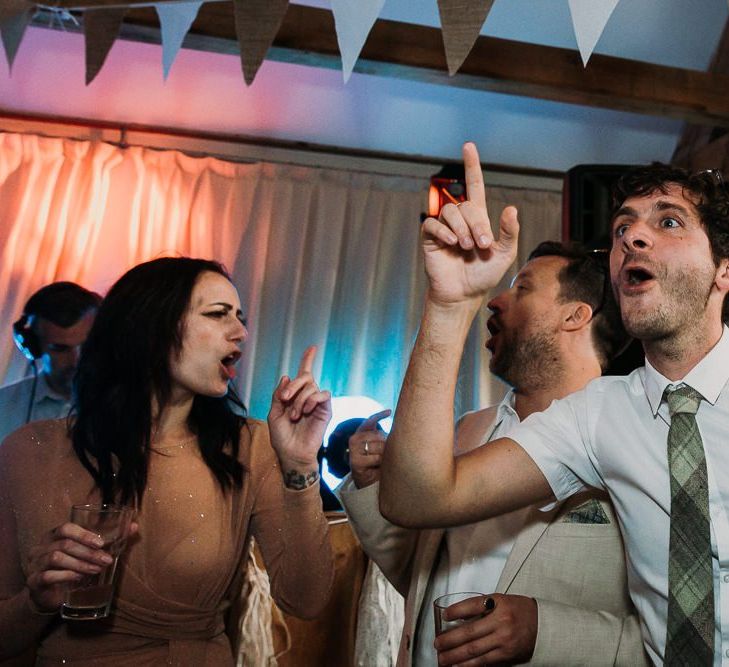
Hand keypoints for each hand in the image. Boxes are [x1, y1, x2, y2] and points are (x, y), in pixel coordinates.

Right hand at [26, 520, 137, 612]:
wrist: (50, 595)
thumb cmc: (71, 567)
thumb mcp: (86, 552)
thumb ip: (109, 539)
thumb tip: (135, 527)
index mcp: (53, 536)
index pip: (65, 528)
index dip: (83, 534)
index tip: (101, 543)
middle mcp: (41, 547)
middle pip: (64, 544)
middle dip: (88, 552)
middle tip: (106, 560)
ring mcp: (34, 564)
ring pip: (56, 558)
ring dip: (80, 564)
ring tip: (97, 569)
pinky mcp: (33, 581)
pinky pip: (48, 575)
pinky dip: (66, 575)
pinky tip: (79, 578)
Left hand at [268, 345, 331, 484]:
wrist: (292, 454)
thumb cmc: (282, 437)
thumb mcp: (274, 414)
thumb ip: (278, 395)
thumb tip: (286, 376)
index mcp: (294, 396)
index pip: (302, 374)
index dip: (308, 360)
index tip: (312, 348)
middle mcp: (307, 396)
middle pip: (305, 377)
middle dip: (293, 385)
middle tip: (285, 399)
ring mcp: (317, 403)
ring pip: (311, 387)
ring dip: (300, 399)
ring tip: (295, 415)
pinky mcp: (326, 410)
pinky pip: (322, 395)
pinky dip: (312, 400)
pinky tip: (306, 410)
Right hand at [348, 409, 390, 488]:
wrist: (368, 479)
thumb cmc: (376, 458)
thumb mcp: (379, 442)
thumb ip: (380, 428)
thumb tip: (388, 410)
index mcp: (360, 432)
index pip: (370, 420)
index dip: (380, 415)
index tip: (389, 412)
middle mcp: (354, 439)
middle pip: (379, 435)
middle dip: (387, 444)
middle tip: (385, 453)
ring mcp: (353, 450)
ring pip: (378, 447)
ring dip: (385, 455)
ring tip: (381, 460)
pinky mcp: (355, 461)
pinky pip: (375, 458)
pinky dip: (380, 463)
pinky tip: (376, 466)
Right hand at [422, 142, 518, 305]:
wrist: (463, 294)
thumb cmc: (483, 275)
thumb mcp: (505, 253)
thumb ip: (509, 232)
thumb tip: (510, 208)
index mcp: (478, 218)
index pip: (474, 185)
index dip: (472, 166)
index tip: (468, 146)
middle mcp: (460, 219)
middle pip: (466, 205)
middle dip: (477, 224)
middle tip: (481, 245)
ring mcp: (444, 228)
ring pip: (450, 213)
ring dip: (461, 229)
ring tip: (466, 247)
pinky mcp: (431, 239)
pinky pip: (433, 225)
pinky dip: (444, 232)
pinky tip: (452, 244)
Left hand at [434, 593, 536, 665]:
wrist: (543, 626)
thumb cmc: (519, 610)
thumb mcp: (500, 600)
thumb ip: (481, 606)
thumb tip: (457, 616)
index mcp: (499, 603)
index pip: (473, 605)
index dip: (456, 611)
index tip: (444, 615)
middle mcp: (501, 622)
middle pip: (470, 632)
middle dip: (450, 640)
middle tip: (437, 644)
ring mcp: (504, 640)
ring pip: (475, 650)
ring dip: (456, 656)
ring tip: (443, 659)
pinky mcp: (507, 655)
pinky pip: (485, 661)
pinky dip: (470, 664)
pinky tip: (459, 666)